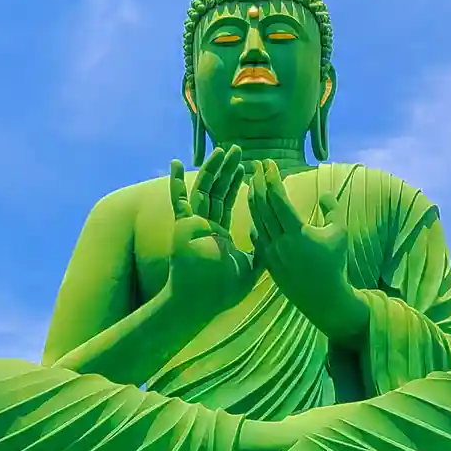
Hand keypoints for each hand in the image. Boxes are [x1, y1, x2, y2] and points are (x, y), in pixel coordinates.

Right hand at [167, 146, 253, 318]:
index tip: (246, 167)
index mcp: (219, 234)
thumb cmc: (223, 290)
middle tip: (238, 150)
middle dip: (227, 170)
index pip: (228, 203)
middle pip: (218, 191)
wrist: (203, 300)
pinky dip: (176, 183)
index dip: (237, 184)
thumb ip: (260, 252)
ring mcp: (193, 225)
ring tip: (223, 151)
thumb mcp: (251, 267)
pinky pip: (179, 201)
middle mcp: (205, 226)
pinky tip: (175, 163)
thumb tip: (274, 239)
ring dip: (213, 169)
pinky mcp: (183, 226)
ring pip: (203, 190)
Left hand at [249, 159, 364, 341]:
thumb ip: (333, 209)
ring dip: (254, 199)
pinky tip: (256, 211)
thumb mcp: (340, 233)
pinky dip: (255, 221)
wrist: (323, 297)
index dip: (272, 179)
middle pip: (263, 206)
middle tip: (258, 166)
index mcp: (297, 233)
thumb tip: (324, 193)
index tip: (268, 163)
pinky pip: (256, 237)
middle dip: (259, 183)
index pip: (278, 200)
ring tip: (254, 182)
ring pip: (256, 220)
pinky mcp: (268, 262)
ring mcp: (271, 253)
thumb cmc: (335, 264)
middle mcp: (280, 242)